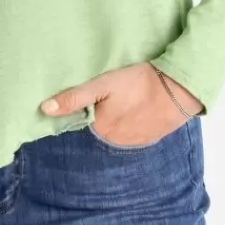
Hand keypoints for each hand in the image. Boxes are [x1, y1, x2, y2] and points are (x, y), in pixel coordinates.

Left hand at [39, 62, 202, 146]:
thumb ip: (74, 98)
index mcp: (102, 130)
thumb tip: (45, 109)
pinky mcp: (151, 137)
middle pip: (102, 124)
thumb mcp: (102, 84)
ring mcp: (135, 141)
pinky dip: (135, 118)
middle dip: (104, 110)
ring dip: (120, 115)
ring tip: (128, 96)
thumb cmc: (139, 83)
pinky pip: (135, 129)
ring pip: (119, 127)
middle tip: (115, 90)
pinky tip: (140, 104)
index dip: (87, 105)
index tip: (96, 92)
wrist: (180, 89)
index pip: (84, 119)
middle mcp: (116, 141)